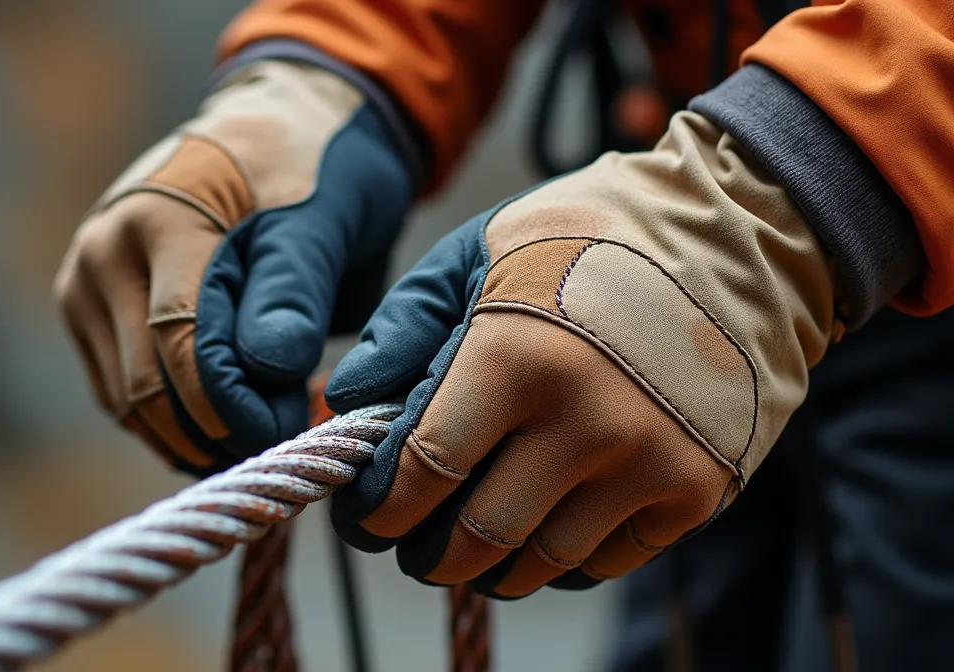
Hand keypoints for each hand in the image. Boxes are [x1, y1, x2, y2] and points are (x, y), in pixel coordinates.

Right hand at [55, 61, 411, 474]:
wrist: (272, 128)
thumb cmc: (312, 169)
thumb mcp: (323, 215)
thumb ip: (294, 287)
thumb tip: (270, 366)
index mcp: (158, 219)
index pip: (183, 345)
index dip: (238, 407)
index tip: (295, 428)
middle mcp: (102, 252)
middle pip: (146, 388)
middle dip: (219, 432)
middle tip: (287, 436)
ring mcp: (83, 284)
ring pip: (128, 405)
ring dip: (196, 436)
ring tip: (267, 423)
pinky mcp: (86, 313)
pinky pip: (122, 395)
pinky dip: (176, 422)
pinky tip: (231, 415)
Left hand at [326, 111, 836, 596]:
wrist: (742, 235)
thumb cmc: (591, 238)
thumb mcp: (480, 253)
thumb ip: (405, 327)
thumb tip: (347, 405)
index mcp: (516, 355)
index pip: (422, 470)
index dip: (379, 510)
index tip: (365, 518)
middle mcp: (584, 421)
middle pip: (475, 536)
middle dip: (427, 553)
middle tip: (414, 542)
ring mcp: (648, 463)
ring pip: (539, 564)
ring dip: (491, 565)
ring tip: (477, 536)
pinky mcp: (696, 490)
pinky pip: (603, 563)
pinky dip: (560, 558)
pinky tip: (547, 520)